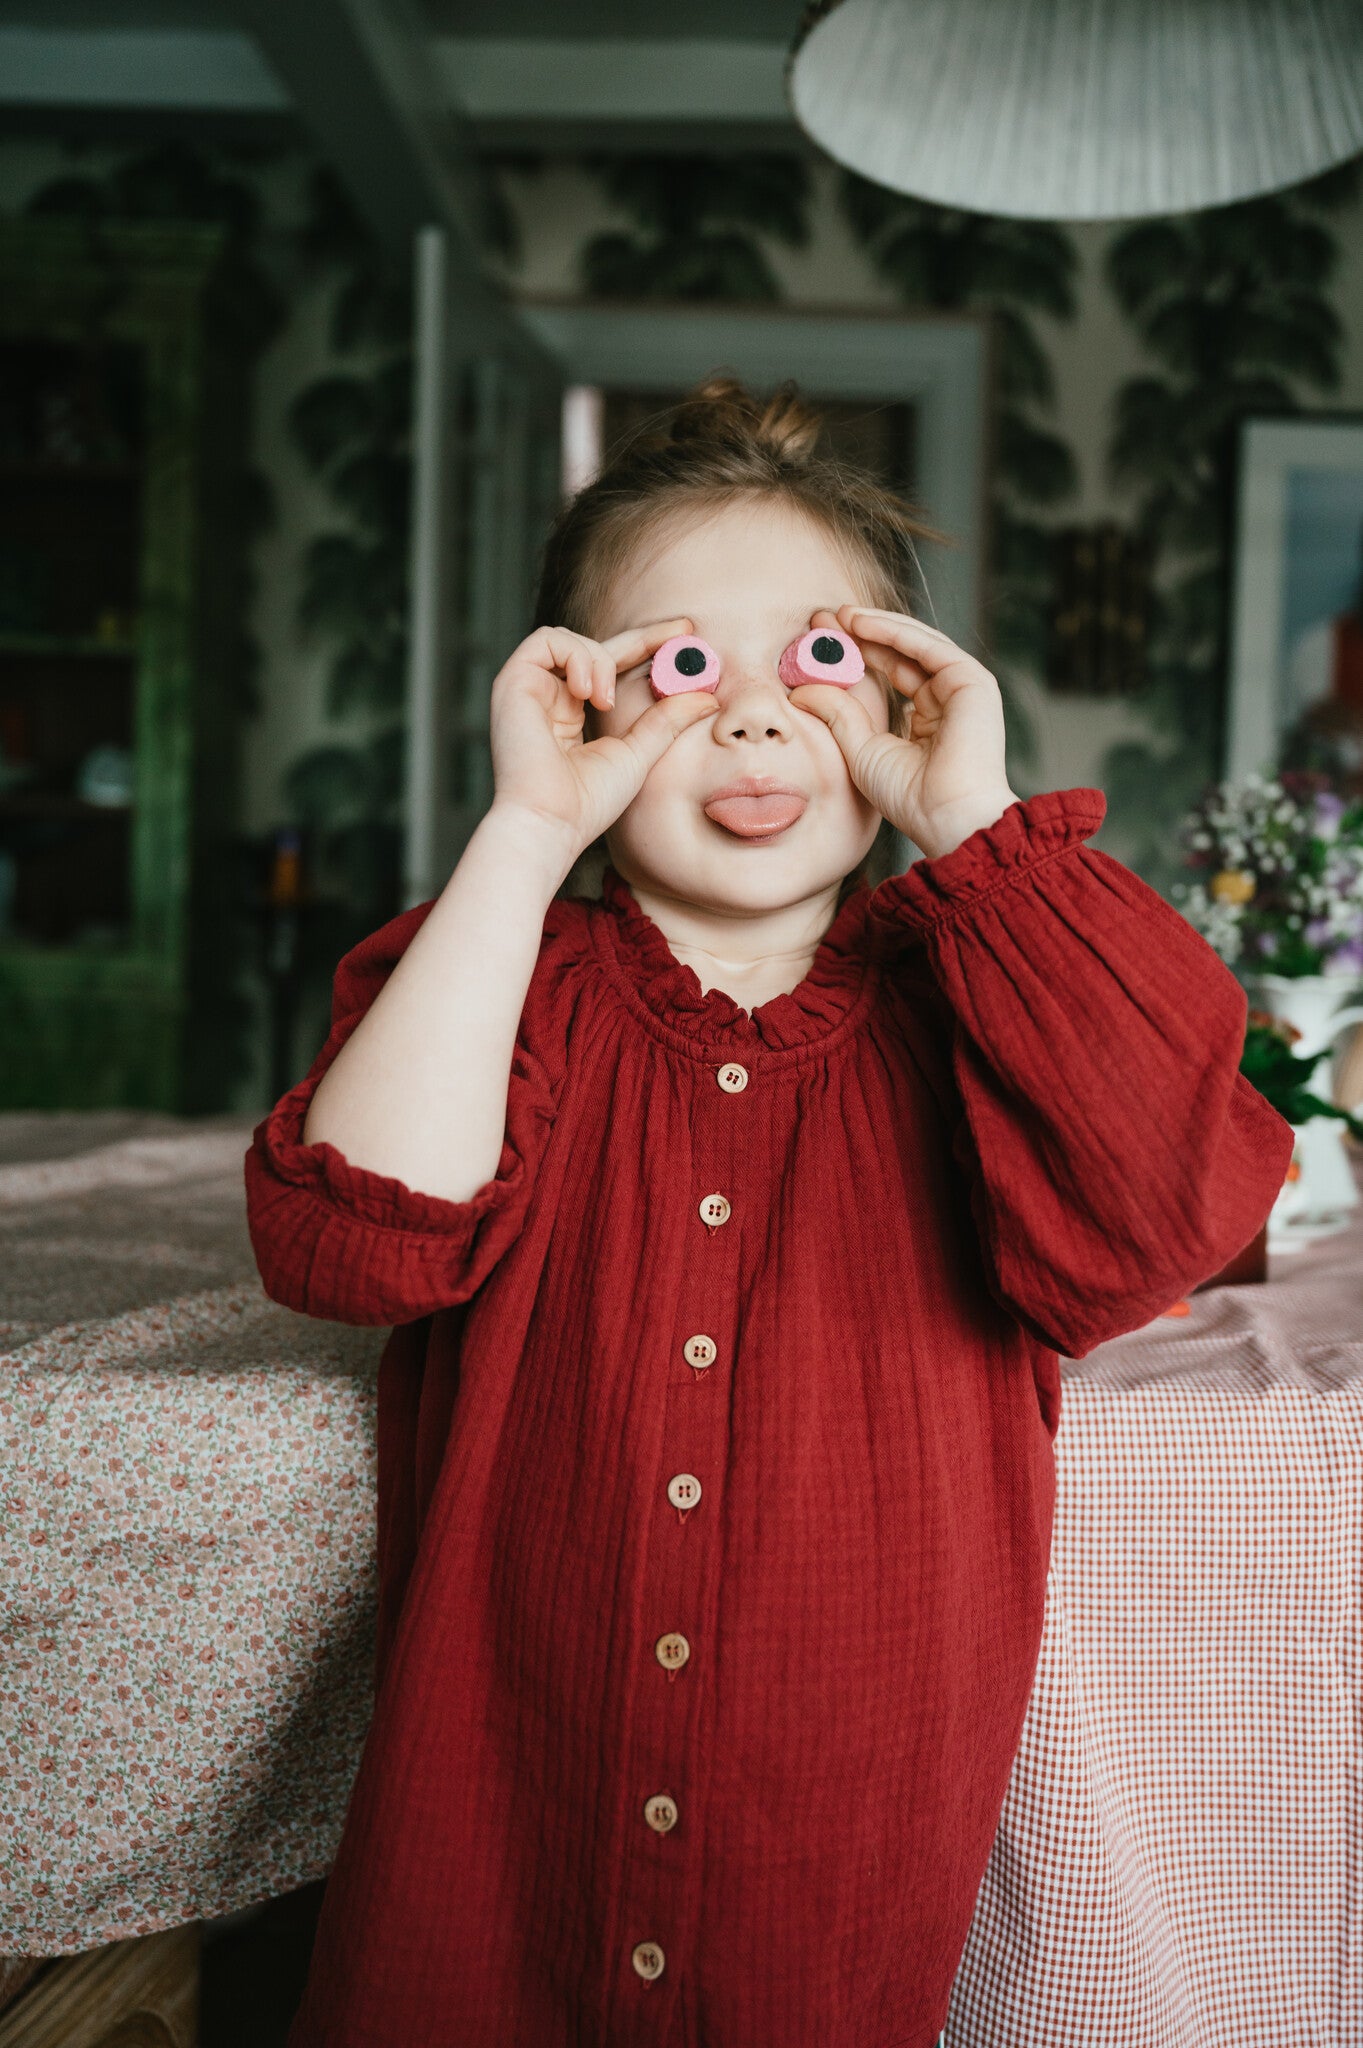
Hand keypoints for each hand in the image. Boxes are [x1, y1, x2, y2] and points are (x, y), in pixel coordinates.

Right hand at [487, 618, 717, 856]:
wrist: (551, 822)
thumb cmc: (588, 802)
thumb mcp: (638, 754)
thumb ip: (667, 721)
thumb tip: (707, 698)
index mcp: (574, 714)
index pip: (613, 667)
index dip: (648, 646)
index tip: (686, 634)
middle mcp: (551, 697)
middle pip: (597, 647)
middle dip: (642, 636)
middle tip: (683, 632)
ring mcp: (530, 689)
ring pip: (571, 639)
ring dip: (600, 660)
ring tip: (607, 701)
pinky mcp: (512, 682)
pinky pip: (546, 641)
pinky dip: (574, 657)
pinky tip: (585, 692)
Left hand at [787, 606, 1018, 859]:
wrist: (945, 816)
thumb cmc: (909, 797)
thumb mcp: (860, 748)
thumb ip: (837, 714)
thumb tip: (801, 690)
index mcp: (927, 721)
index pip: (889, 673)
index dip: (855, 654)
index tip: (819, 640)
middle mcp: (946, 701)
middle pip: (900, 654)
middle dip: (861, 634)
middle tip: (822, 619)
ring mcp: (962, 689)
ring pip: (914, 644)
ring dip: (875, 626)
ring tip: (837, 616)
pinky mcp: (972, 681)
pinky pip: (927, 646)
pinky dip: (893, 631)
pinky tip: (860, 624)